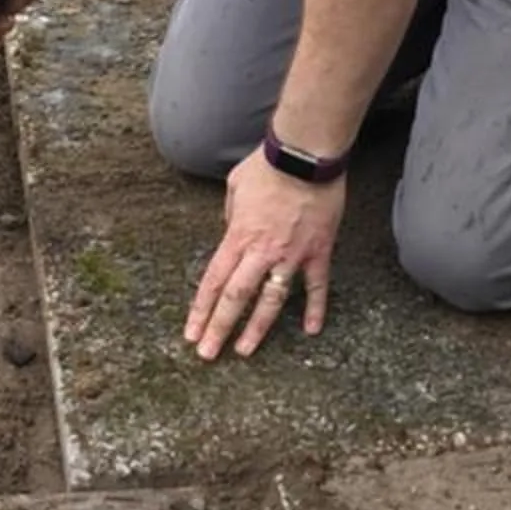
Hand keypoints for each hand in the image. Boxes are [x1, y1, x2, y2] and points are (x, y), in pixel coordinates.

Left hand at [185, 152, 345, 359]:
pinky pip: (316, 286)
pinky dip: (315, 308)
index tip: (192, 333)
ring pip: (272, 300)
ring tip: (245, 350)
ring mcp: (291, 255)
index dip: (201, 310)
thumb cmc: (267, 166)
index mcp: (238, 237)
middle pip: (236, 298)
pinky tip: (311, 330)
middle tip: (208, 354)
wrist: (304, 155)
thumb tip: (232, 233)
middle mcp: (261, 251)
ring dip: (257, 328)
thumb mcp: (234, 188)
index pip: (214, 281)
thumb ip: (230, 217)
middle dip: (220, 328)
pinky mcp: (318, 251)